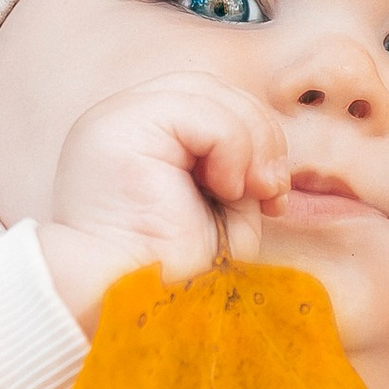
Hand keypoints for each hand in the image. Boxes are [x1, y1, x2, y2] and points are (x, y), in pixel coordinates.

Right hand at [39, 75, 290, 329]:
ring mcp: (117, 117)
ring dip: (249, 142)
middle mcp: (122, 118)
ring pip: (207, 91)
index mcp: (141, 134)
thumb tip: (268, 150)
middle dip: (259, 134)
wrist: (129, 301)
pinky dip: (231, 147)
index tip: (272, 193)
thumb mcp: (222, 207)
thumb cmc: (172, 268)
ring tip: (251, 192)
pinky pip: (199, 111)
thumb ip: (240, 164)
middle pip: (211, 88)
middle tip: (272, 190)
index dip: (254, 134)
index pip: (209, 100)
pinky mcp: (120, 127)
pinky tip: (225, 188)